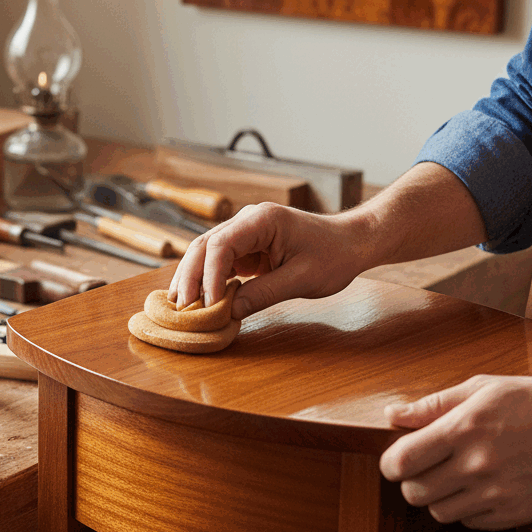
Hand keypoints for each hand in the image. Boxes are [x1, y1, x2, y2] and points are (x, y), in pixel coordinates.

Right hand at [167, 202, 373, 318]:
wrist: (352, 242)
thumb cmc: (334, 256)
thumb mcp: (301, 279)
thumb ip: (263, 293)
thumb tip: (229, 312)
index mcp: (263, 220)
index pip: (222, 244)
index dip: (208, 275)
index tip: (206, 303)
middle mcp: (247, 220)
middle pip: (205, 245)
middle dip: (190, 275)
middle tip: (181, 307)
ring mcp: (244, 232)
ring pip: (206, 252)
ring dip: (193, 277)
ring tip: (179, 304)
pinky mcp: (246, 246)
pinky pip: (219, 261)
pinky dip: (207, 279)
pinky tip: (198, 298)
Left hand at [380, 375, 531, 529]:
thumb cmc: (527, 402)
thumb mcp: (480, 389)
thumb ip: (432, 405)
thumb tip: (393, 415)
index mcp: (463, 430)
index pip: (402, 461)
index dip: (390, 463)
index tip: (395, 459)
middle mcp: (478, 465)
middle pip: (415, 493)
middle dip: (411, 481)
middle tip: (423, 468)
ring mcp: (497, 492)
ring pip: (439, 512)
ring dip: (437, 497)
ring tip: (451, 477)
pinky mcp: (515, 511)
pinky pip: (470, 523)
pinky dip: (466, 509)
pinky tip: (476, 488)